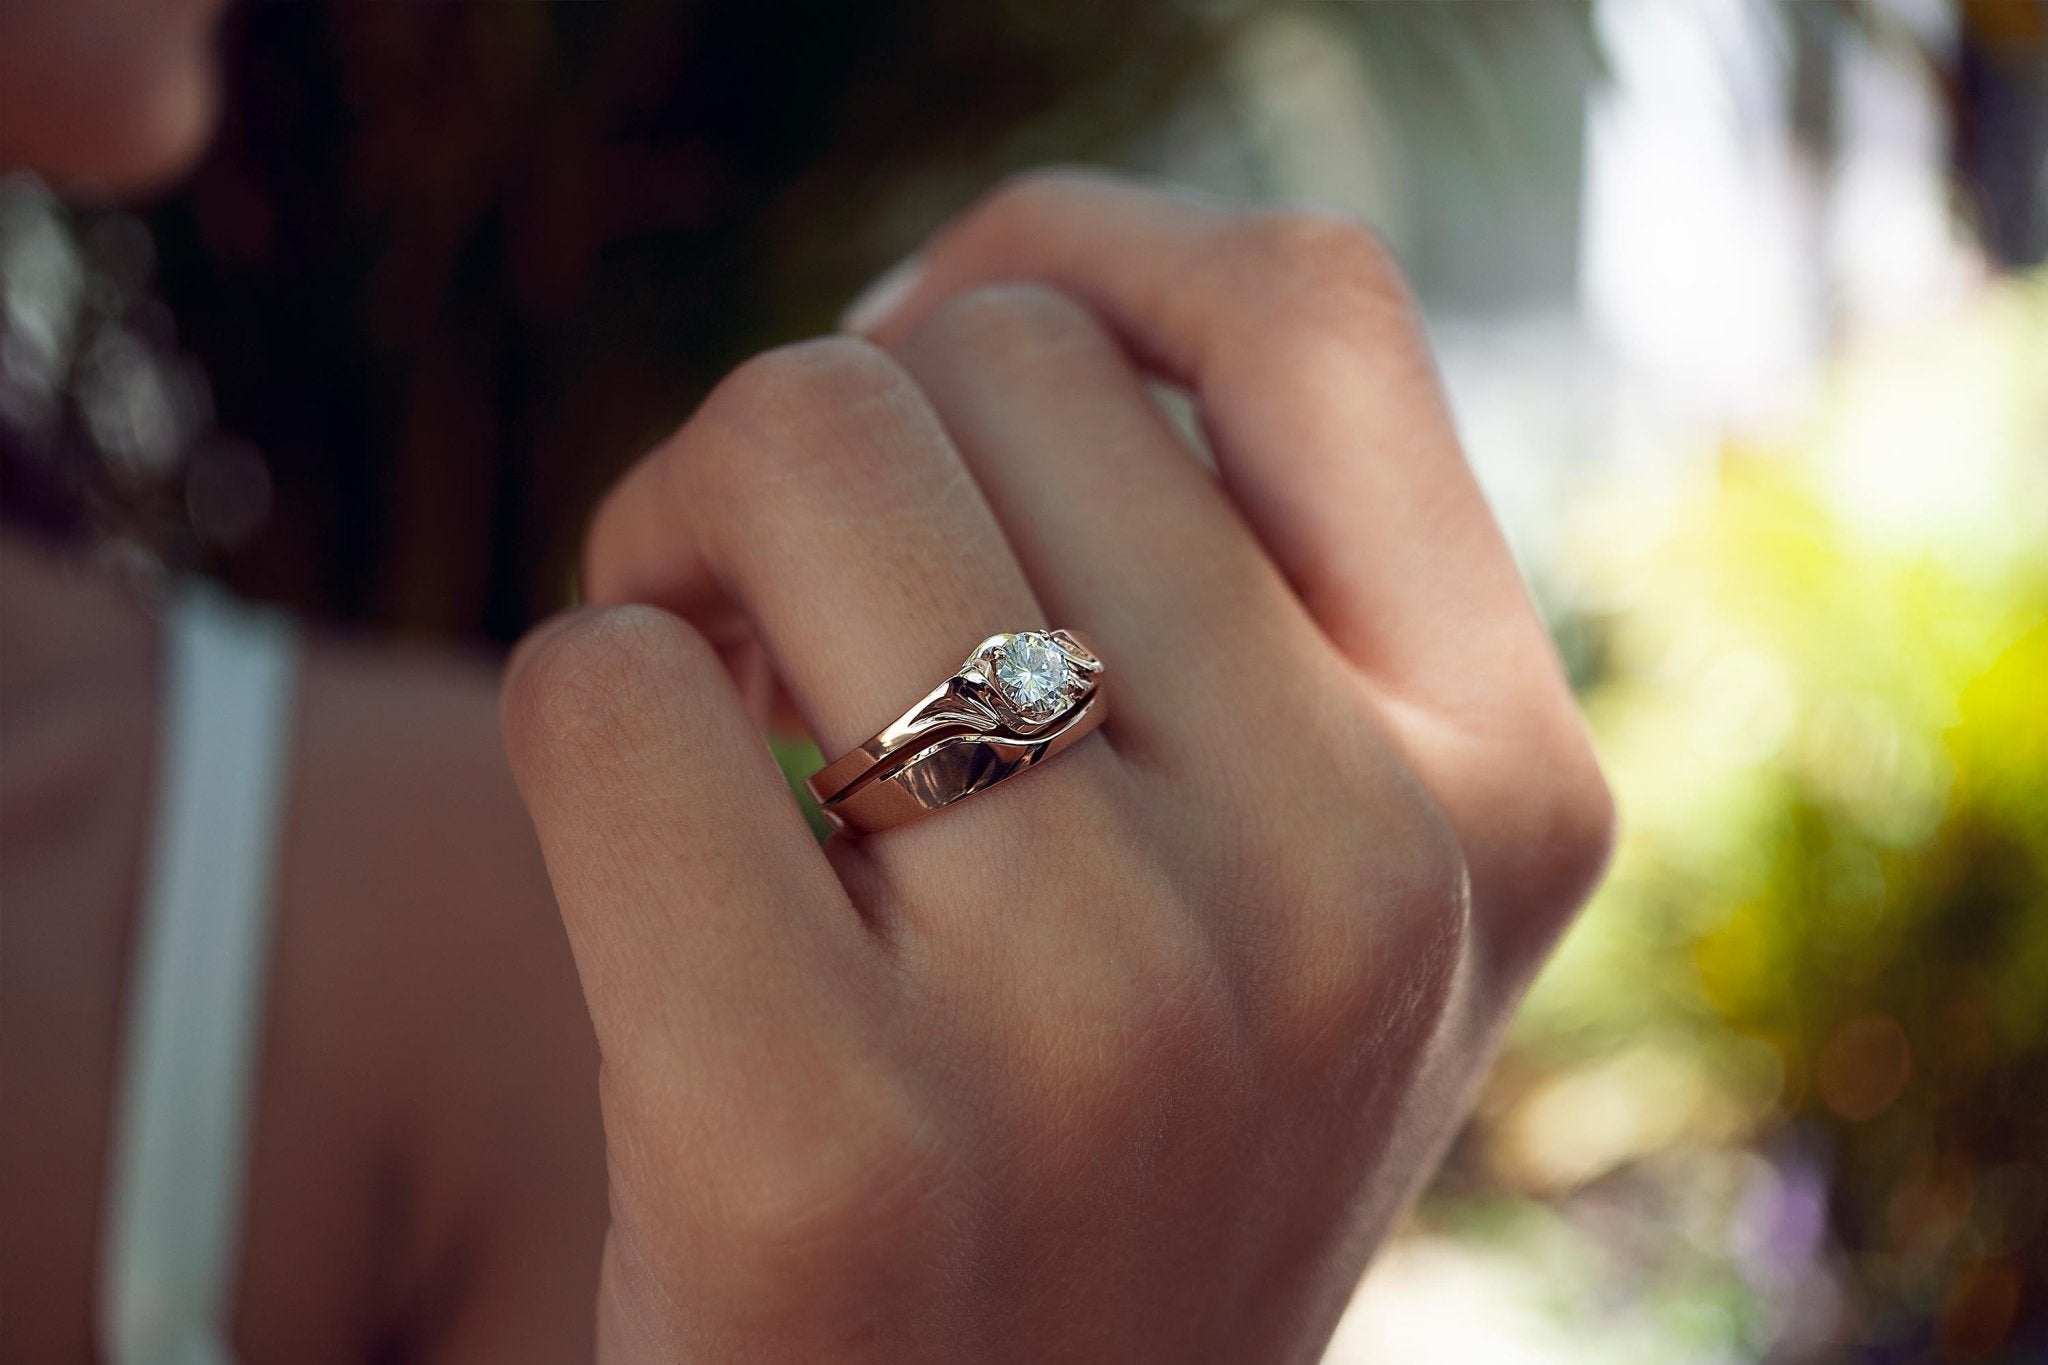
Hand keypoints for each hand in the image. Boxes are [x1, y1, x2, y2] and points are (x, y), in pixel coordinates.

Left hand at [502, 171, 1613, 1361]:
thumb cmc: (1105, 1159)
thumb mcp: (1292, 891)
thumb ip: (1230, 596)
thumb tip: (938, 308)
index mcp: (1506, 793)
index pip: (1311, 308)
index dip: (1075, 256)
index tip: (932, 355)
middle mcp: (1356, 889)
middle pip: (987, 353)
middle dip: (827, 435)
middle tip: (779, 606)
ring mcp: (1109, 1027)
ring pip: (793, 446)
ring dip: (678, 535)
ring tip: (710, 697)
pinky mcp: (825, 1158)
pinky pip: (607, 692)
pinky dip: (582, 715)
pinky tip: (642, 856)